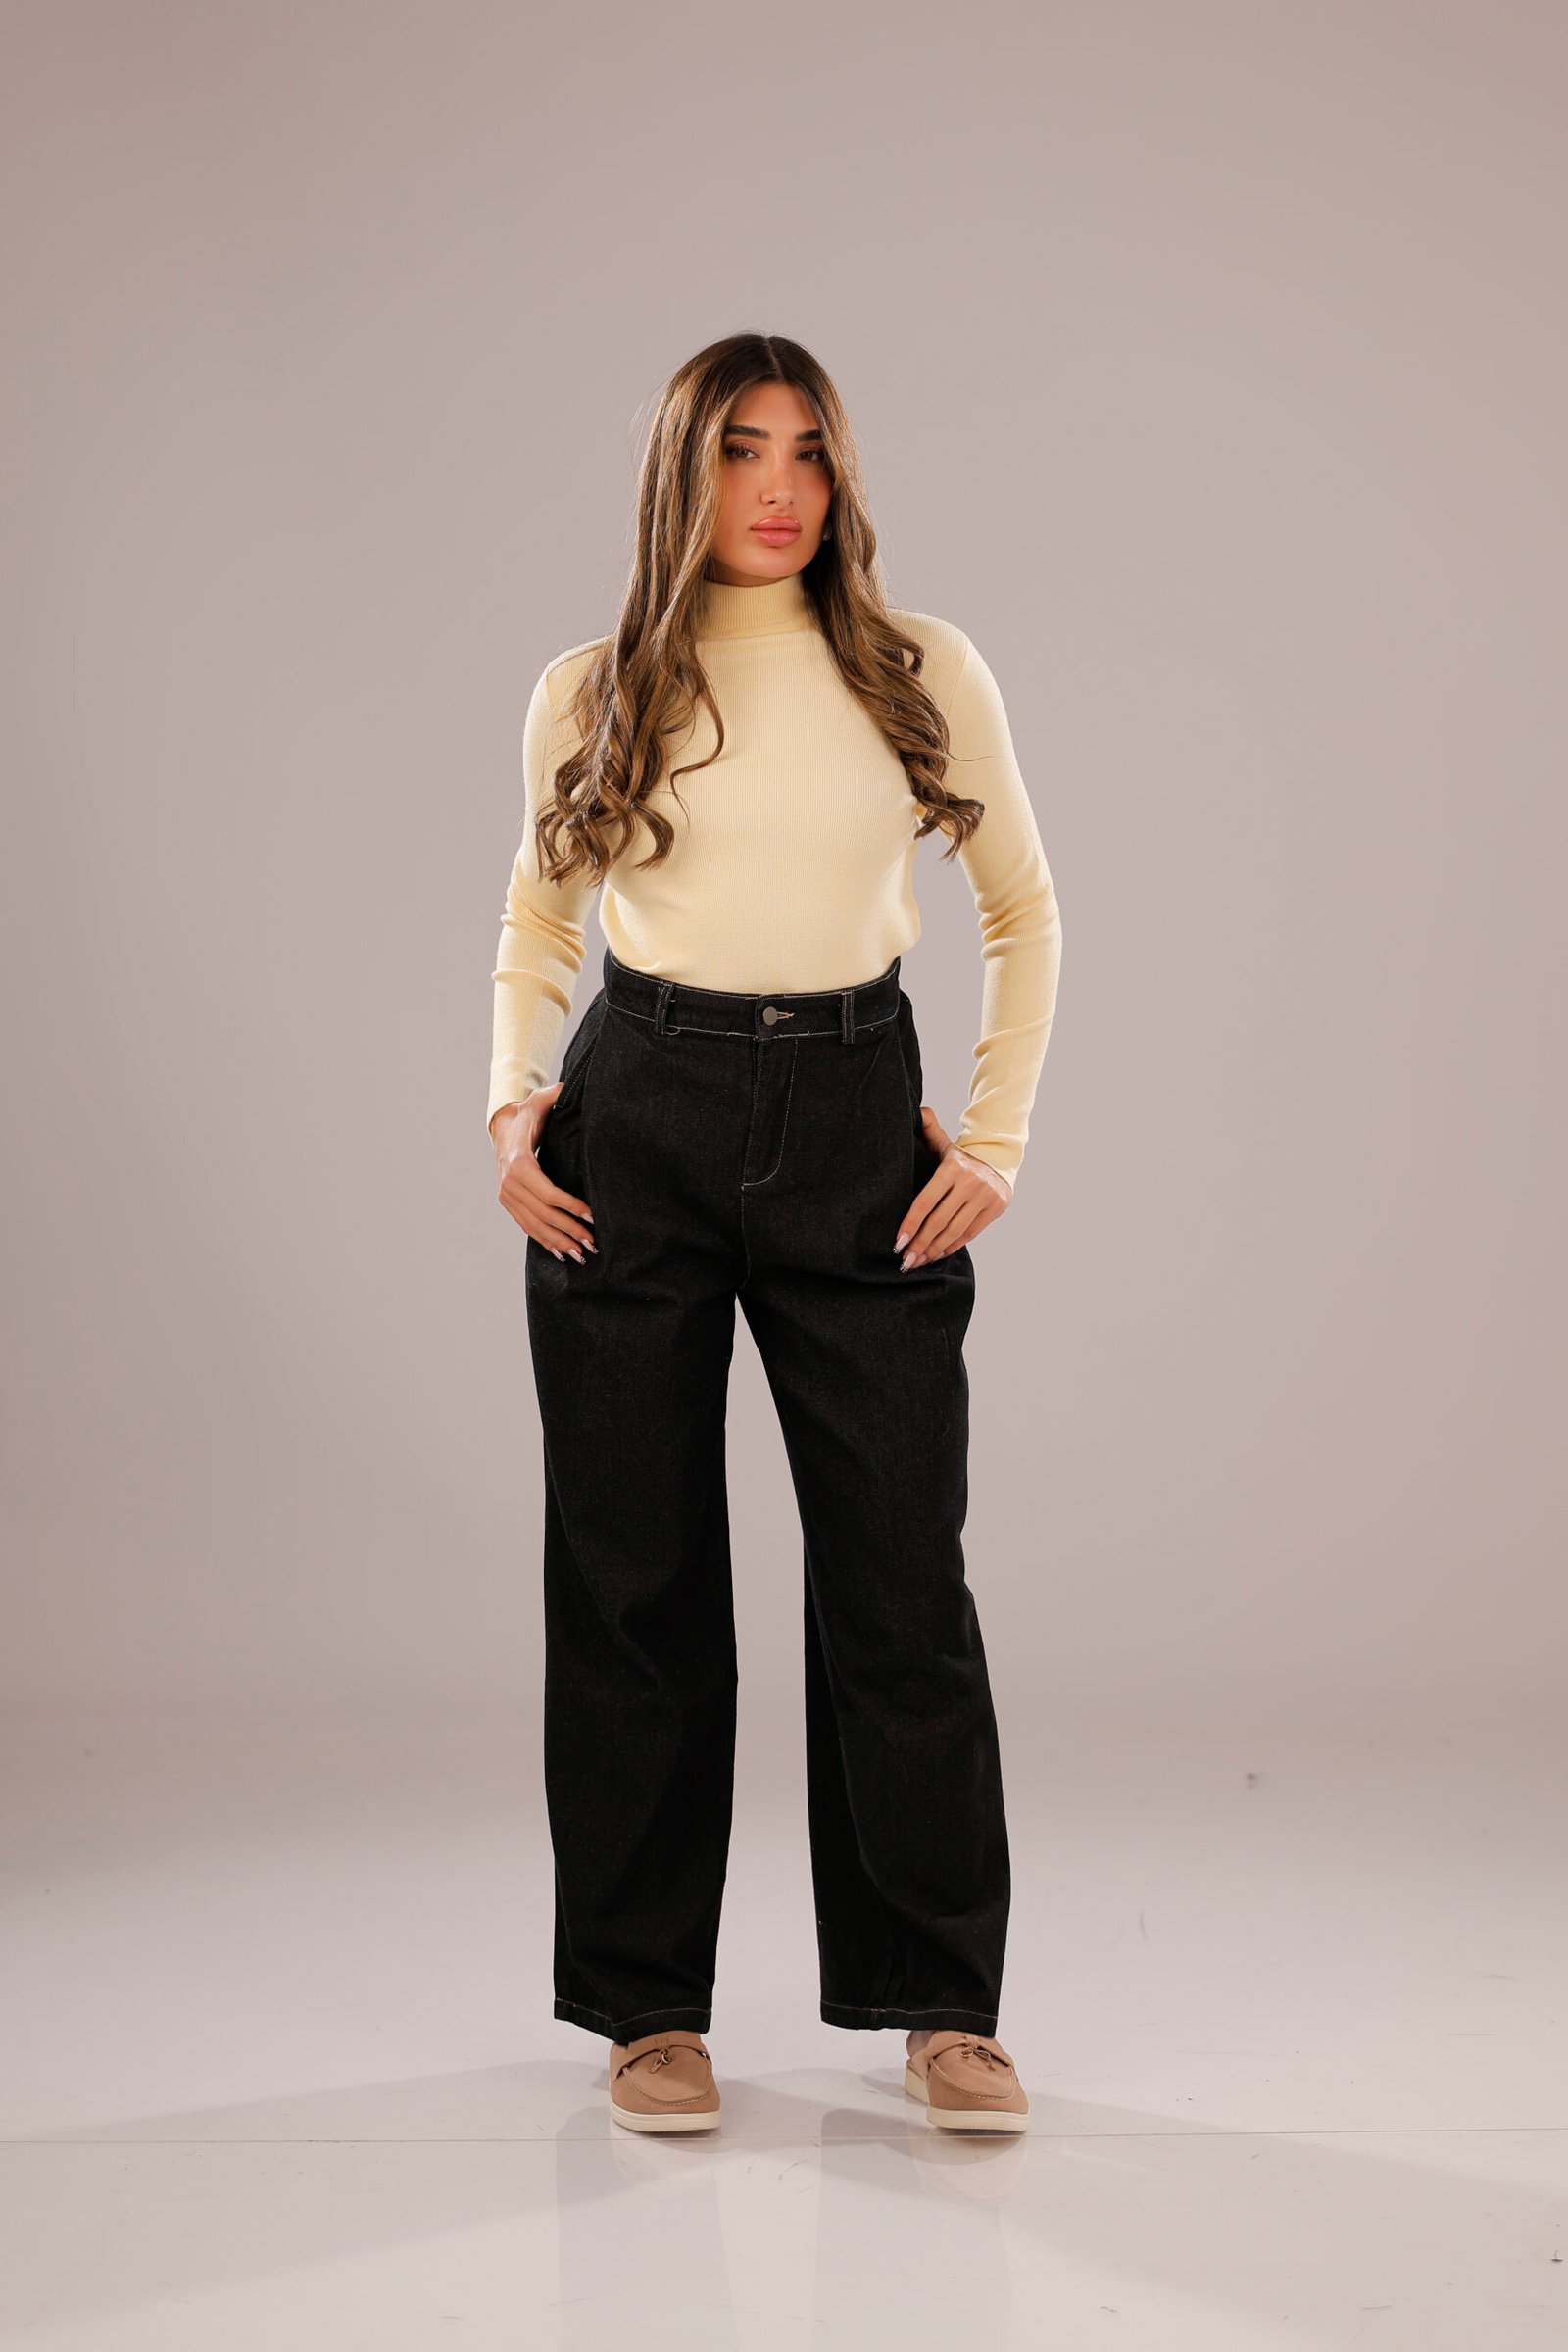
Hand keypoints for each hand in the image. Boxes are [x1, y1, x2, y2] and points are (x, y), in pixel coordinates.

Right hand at [491, 1089, 596, 1262]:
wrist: (501, 1125)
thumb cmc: (528, 1113)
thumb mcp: (540, 1100)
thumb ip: (556, 1094)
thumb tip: (572, 1086)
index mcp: (519, 1163)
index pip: (548, 1192)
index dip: (570, 1207)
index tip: (592, 1217)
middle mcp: (509, 1183)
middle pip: (543, 1214)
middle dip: (569, 1230)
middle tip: (593, 1243)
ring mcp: (506, 1195)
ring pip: (535, 1225)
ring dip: (558, 1242)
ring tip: (581, 1255)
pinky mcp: (507, 1202)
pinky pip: (526, 1226)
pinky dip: (544, 1241)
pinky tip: (561, 1253)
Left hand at [894, 1105, 1012, 1268]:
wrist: (998, 1160)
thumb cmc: (960, 1158)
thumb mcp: (945, 1144)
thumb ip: (929, 1130)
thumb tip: (919, 1111)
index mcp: (952, 1167)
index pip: (926, 1201)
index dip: (911, 1224)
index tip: (898, 1242)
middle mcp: (970, 1182)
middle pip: (939, 1220)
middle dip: (920, 1244)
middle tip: (905, 1261)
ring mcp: (985, 1196)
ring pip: (954, 1231)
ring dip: (934, 1250)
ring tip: (918, 1262)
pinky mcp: (995, 1208)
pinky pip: (969, 1233)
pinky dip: (952, 1246)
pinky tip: (937, 1254)